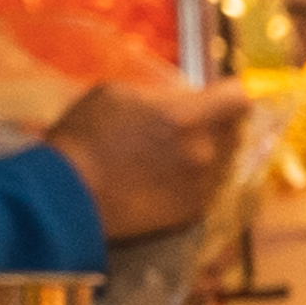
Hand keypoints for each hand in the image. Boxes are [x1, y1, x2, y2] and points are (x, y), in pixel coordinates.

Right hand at [40, 74, 250, 242]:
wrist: (69, 196)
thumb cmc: (85, 139)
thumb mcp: (116, 94)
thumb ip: (160, 94)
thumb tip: (184, 96)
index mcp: (187, 118)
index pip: (237, 98)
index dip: (230, 92)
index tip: (221, 93)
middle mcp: (205, 153)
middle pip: (234, 129)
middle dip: (217, 122)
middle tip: (190, 124)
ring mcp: (203, 186)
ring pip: (224, 160)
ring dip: (209, 152)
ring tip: (174, 153)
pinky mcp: (194, 212)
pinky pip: (209, 187)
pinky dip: (196, 179)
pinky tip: (167, 177)